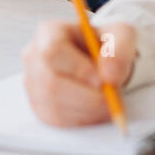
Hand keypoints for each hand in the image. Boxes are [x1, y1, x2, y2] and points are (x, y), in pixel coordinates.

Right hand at [22, 20, 136, 126]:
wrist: (101, 63)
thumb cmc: (105, 45)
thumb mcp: (121, 35)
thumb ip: (119, 49)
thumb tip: (110, 75)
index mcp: (49, 33)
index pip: (53, 51)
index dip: (78, 69)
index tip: (102, 81)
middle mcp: (34, 58)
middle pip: (51, 84)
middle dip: (87, 97)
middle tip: (112, 99)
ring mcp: (33, 85)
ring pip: (54, 106)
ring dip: (87, 111)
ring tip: (108, 103)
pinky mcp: (40, 108)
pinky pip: (57, 121)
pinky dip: (82, 120)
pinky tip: (96, 111)